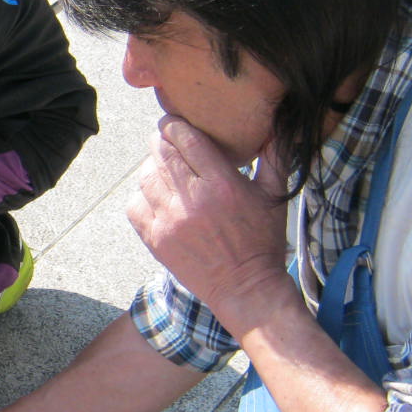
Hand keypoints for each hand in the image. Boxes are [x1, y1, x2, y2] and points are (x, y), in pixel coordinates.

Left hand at [127, 119, 296, 335]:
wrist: (245, 288)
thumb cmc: (263, 240)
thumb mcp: (275, 194)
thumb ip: (275, 154)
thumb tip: (276, 122)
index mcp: (222, 184)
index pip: (186, 138)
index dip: (174, 125)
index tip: (173, 122)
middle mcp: (193, 200)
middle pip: (161, 153)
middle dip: (161, 141)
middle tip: (167, 142)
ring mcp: (170, 221)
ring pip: (146, 176)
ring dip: (152, 167)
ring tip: (164, 169)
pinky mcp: (155, 240)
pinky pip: (135, 204)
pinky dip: (141, 196)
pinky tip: (156, 196)